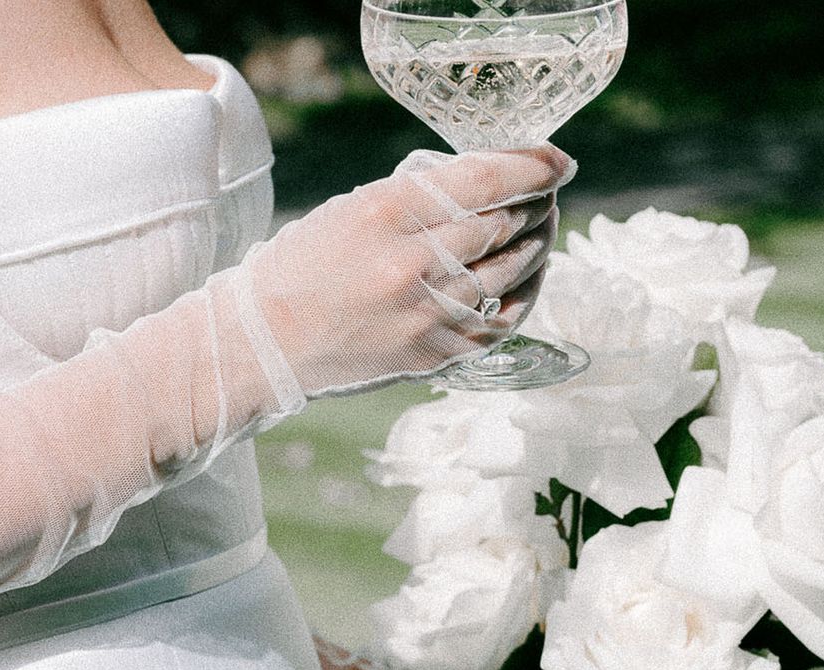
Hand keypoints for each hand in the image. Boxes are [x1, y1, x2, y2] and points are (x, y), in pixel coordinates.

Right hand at [242, 146, 574, 395]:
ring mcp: (427, 316)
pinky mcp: (433, 355)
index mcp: (387, 213)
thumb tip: (484, 188)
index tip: (558, 160)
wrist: (265, 343)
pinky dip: (525, 297)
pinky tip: (531, 279)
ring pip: (512, 273)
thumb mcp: (351, 208)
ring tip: (543, 230)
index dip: (533, 166)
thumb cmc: (302, 268)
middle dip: (538, 204)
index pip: (484, 180)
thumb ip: (416, 199)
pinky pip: (502, 324)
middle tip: (549, 193)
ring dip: (538, 246)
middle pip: (505, 225)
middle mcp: (413, 265)